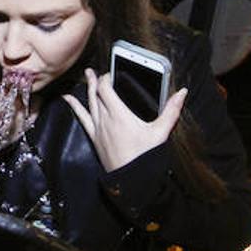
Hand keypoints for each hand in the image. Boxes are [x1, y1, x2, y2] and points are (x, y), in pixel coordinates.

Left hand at [63, 68, 187, 172]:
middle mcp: (105, 120)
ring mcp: (98, 129)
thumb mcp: (161, 132)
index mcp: (120, 115)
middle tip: (94, 71)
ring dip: (87, 88)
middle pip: (96, 94)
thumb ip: (172, 110)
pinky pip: (81, 118)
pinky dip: (74, 106)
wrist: (131, 179)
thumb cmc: (145, 157)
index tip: (111, 73)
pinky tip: (68, 99)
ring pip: (89, 103)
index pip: (106, 89)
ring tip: (86, 76)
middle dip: (96, 80)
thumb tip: (182, 92)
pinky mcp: (94, 138)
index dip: (106, 78)